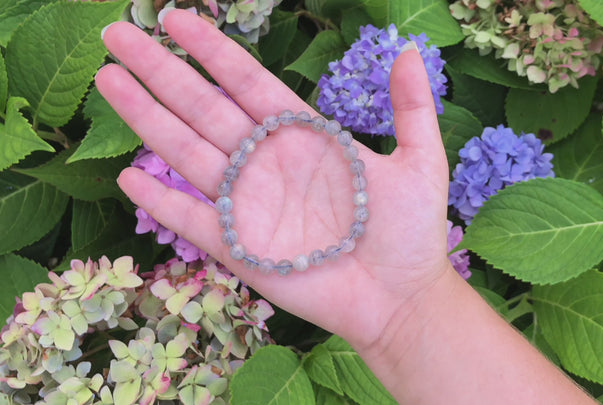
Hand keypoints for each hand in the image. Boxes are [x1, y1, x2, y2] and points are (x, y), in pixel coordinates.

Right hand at [97, 9, 457, 351]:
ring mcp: (250, 206)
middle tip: (117, 33)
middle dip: (160, 72)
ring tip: (109, 81)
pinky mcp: (241, 250)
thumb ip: (411, 108)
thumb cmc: (411, 234)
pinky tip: (130, 177)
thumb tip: (407, 50)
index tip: (176, 18)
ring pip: (188, 155)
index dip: (213, 51)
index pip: (248, 83)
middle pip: (204, 108)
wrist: (401, 300)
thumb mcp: (421, 162)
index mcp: (304, 138)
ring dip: (147, 119)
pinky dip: (162, 203)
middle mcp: (268, 164)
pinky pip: (194, 222)